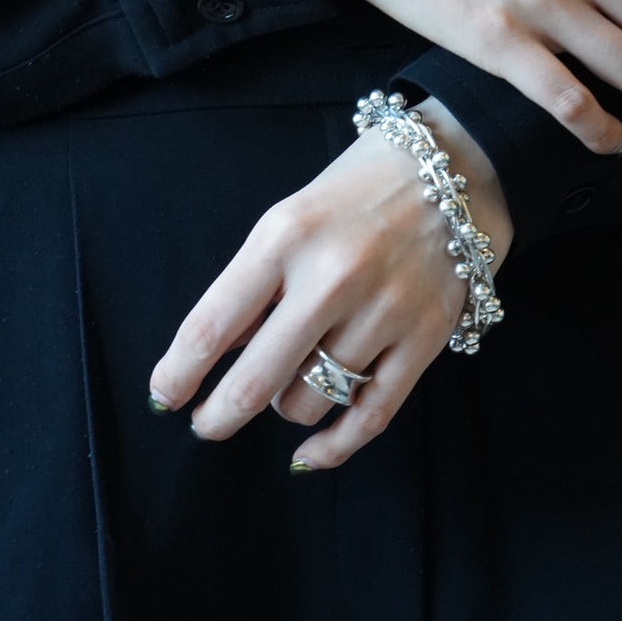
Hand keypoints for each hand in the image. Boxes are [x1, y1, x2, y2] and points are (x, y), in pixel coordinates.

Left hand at [149, 99, 512, 461]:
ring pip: (310, 401)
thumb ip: (255, 283)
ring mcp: (384, 310)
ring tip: (288, 385)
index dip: (179, 374)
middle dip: (219, 415)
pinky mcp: (426, 337)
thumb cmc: (359, 189)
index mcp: (286, 237)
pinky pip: (371, 415)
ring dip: (286, 407)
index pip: (212, 325)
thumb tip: (216, 353)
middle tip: (206, 425)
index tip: (164, 397)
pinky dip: (334, 446)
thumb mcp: (291, 215)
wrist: (457, 167)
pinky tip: (309, 453)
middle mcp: (333, 276)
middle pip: (256, 379)